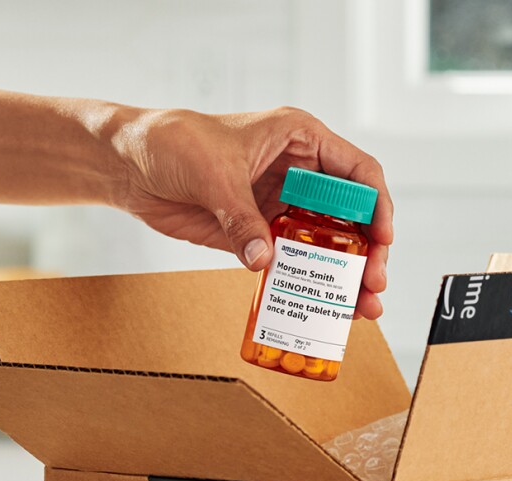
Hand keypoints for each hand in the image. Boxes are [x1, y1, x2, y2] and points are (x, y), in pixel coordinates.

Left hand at [112, 107, 393, 318]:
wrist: (128, 164)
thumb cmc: (172, 142)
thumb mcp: (212, 174)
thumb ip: (241, 218)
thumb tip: (264, 260)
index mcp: (300, 140)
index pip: (357, 172)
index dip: (377, 206)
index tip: (382, 239)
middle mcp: (299, 174)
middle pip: (351, 216)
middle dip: (367, 253)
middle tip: (371, 286)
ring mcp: (280, 206)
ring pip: (327, 244)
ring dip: (344, 277)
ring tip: (359, 310)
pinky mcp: (257, 234)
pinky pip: (292, 262)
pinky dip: (307, 285)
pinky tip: (322, 309)